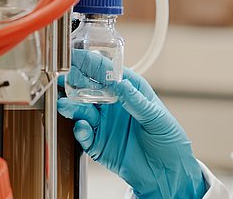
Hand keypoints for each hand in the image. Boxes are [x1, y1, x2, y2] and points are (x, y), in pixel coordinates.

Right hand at [58, 50, 206, 198]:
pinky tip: (82, 127)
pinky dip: (80, 130)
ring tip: (65, 105)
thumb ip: (136, 100)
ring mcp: (104, 124)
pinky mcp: (98, 144)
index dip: (92, 63)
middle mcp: (114, 105)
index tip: (77, 58)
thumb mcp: (156, 116)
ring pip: (82, 110)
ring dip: (72, 106)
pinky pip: (84, 135)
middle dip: (75, 83)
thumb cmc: (168, 139)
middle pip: (89, 89)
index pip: (107, 72)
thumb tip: (120, 84)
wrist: (168, 173)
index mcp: (129, 90)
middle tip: (64, 81)